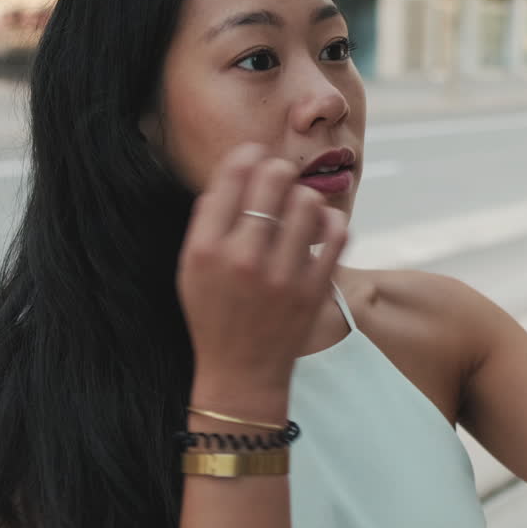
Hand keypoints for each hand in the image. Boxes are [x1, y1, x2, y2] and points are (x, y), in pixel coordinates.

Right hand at [177, 143, 348, 396]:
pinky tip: (320, 227)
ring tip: (298, 208)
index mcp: (205, 249)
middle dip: (278, 171)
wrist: (241, 373)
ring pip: (307, 201)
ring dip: (304, 197)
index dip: (247, 155)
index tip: (254, 155)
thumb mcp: (191, 269)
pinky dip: (331, 221)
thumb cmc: (214, 315)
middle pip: (273, 179)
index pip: (232, 177)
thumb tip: (237, 168)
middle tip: (279, 179)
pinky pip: (336, 233)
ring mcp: (281, 275)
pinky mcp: (314, 289)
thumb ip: (208, 221)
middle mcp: (242, 259)